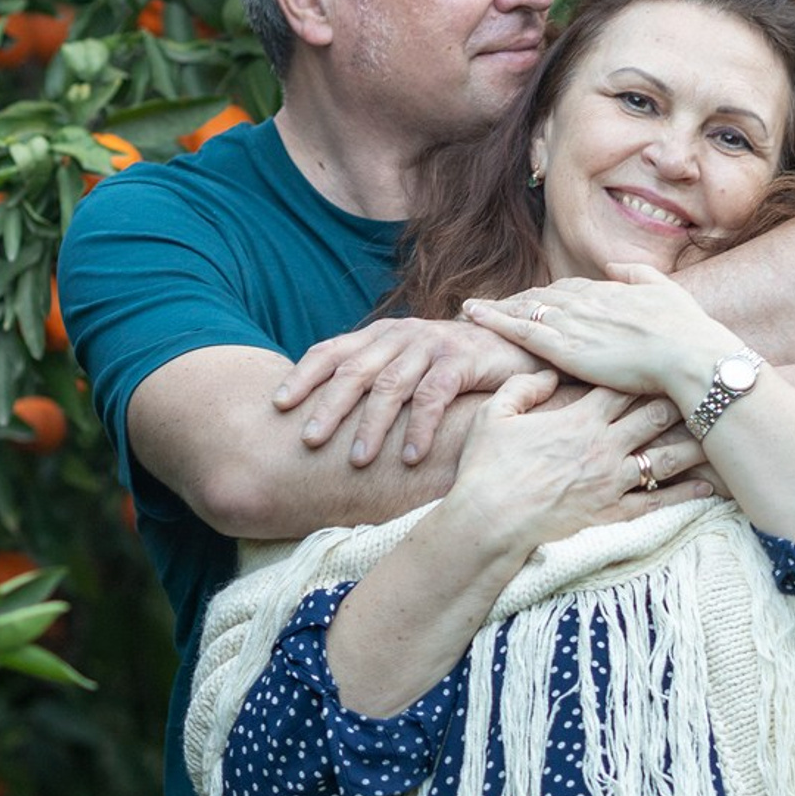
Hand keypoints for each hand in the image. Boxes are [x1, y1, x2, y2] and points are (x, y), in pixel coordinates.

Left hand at [272, 317, 538, 467]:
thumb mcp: (408, 364)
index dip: (303, 376)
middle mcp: (401, 334)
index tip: (278, 405)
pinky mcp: (463, 359)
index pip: (331, 350)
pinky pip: (434, 396)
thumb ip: (375, 378)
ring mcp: (432, 344)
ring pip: (392, 385)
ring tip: (357, 461)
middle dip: (329, 406)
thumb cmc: (452, 364)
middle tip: (309, 441)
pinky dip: (419, 427)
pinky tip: (409, 457)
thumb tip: (325, 412)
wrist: (516, 344)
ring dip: (372, 425)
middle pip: (355, 369)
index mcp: (380, 334)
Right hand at [446, 370, 713, 556]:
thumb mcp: (495, 415)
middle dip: (679, 398)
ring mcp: (613, 480)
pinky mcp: (614, 512)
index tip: (663, 359)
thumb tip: (547, 371)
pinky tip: (708, 487)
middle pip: (655, 415)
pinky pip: (658, 501)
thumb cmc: (487, 468)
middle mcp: (604, 446)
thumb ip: (524, 387)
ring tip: (718, 432)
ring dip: (693, 443)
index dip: (645, 370)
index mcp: (579, 419)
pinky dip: (686, 494)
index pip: (623, 386)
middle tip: (700, 386)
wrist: (490, 523)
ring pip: (666, 456)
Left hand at [462, 263, 733, 402]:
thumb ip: (638, 274)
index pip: (567, 289)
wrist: (690, 356)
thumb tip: (615, 266)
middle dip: (515, 300)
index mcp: (609, 290)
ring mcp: (572, 323)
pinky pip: (520, 330)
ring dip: (498, 308)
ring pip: (525, 310)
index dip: (547, 294)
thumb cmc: (687, 330)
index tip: (532, 298)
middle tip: (491, 305)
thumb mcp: (666, 290)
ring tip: (473, 310)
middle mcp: (585, 301)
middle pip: (541, 296)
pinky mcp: (564, 347)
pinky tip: (474, 314)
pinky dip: (494, 319)